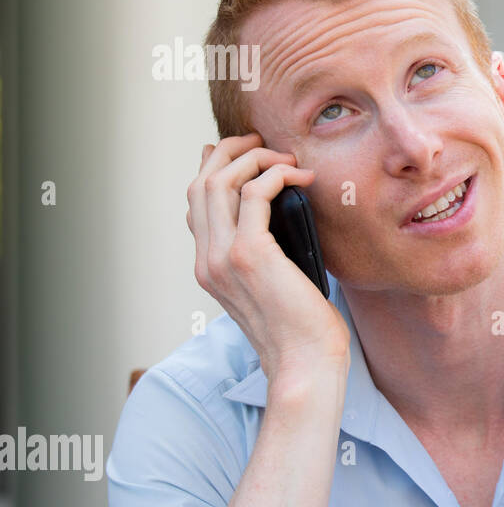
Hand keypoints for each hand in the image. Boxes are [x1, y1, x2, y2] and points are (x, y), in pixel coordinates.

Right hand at [187, 132, 349, 382]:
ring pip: (220, 182)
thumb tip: (288, 224)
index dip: (215, 170)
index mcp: (209, 268)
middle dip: (230, 152)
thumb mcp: (276, 286)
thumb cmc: (301, 330)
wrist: (304, 363)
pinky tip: (299, 177)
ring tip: (286, 158)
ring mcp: (222, 257)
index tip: (247, 154)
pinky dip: (275, 175)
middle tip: (263, 143)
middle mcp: (207, 260)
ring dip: (254, 159)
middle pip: (201, 184)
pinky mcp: (249, 254)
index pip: (196, 205)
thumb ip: (269, 257)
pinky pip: (253, 194)